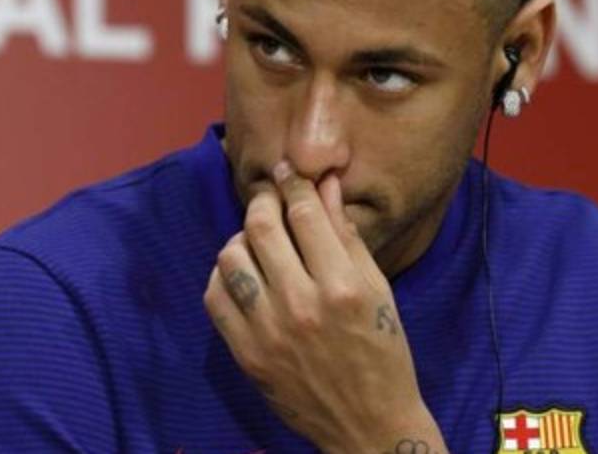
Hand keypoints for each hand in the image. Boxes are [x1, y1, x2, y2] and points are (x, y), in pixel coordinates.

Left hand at [203, 162, 446, 452]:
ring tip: (257, 241)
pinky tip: (243, 275)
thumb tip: (325, 184)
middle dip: (264, 202)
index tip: (289, 172)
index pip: (305, 214)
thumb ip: (346, 236)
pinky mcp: (245, 355)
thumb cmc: (383, 353)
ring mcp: (268, 332)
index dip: (295, 184)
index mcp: (342, 287)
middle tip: (270, 198)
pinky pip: (215, 298)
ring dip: (242, 239)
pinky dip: (223, 277)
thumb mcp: (377, 291)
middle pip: (262, 227)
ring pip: (231, 257)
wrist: (367, 424)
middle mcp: (301, 306)